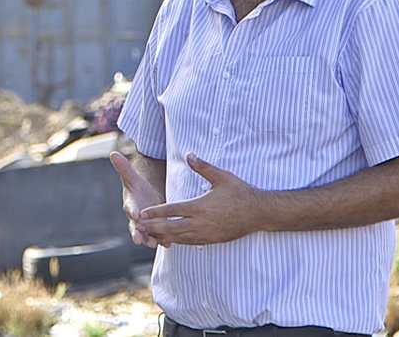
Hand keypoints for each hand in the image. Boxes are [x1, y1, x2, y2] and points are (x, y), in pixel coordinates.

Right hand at [109, 151, 164, 247]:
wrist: (146, 197)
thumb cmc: (138, 187)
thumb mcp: (133, 177)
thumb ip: (124, 168)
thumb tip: (113, 153)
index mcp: (131, 205)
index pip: (130, 208)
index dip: (132, 211)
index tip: (135, 214)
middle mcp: (137, 218)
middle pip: (134, 227)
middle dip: (136, 233)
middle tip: (138, 239)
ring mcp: (146, 226)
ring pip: (146, 235)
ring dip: (149, 240)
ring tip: (154, 244)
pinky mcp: (156, 230)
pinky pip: (158, 237)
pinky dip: (162, 241)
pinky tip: (169, 244)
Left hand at [139, 153, 263, 244]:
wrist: (258, 213)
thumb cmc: (240, 193)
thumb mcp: (222, 176)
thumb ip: (203, 167)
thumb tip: (190, 155)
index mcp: (201, 206)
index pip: (172, 210)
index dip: (156, 212)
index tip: (143, 213)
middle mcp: (201, 223)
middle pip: (171, 227)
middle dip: (154, 227)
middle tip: (139, 226)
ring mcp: (206, 234)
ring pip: (179, 238)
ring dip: (163, 236)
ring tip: (149, 234)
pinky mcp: (212, 240)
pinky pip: (190, 243)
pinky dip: (178, 241)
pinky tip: (171, 240)